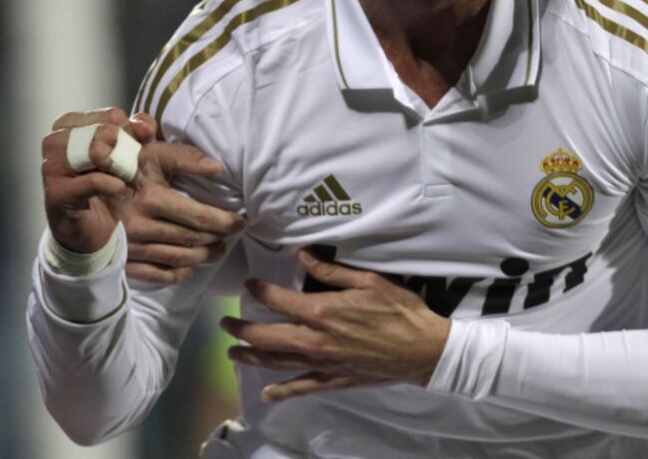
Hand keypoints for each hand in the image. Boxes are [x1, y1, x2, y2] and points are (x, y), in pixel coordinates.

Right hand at [42, 108, 148, 253]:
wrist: (92, 231)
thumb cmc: (108, 186)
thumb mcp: (127, 153)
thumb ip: (137, 133)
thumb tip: (145, 126)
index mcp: (70, 125)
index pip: (110, 115)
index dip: (132, 131)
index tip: (142, 145)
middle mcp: (55, 142)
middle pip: (104, 131)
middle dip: (127, 151)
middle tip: (135, 169)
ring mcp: (51, 167)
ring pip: (95, 151)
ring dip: (121, 167)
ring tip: (128, 179)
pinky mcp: (56, 193)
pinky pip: (92, 180)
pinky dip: (112, 184)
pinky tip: (120, 190)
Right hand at [118, 135, 245, 284]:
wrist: (83, 183)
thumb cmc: (126, 165)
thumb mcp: (155, 154)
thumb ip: (187, 158)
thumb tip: (218, 168)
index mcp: (153, 199)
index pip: (200, 218)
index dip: (226, 222)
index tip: (241, 221)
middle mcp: (142, 226)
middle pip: (192, 240)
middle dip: (218, 239)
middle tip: (233, 235)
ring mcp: (131, 246)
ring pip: (177, 258)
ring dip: (203, 256)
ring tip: (218, 250)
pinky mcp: (123, 258)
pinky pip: (153, 274)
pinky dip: (175, 275)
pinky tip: (189, 269)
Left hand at [220, 251, 450, 402]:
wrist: (422, 349)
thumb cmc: (399, 310)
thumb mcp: (369, 281)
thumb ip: (332, 270)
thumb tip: (303, 255)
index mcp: (321, 310)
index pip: (278, 300)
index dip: (259, 291)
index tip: (249, 286)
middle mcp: (314, 339)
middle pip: (266, 336)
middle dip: (241, 329)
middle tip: (225, 324)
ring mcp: (322, 363)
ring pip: (276, 362)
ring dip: (250, 357)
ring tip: (232, 353)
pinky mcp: (333, 379)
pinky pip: (301, 386)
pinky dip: (282, 391)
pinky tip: (267, 393)